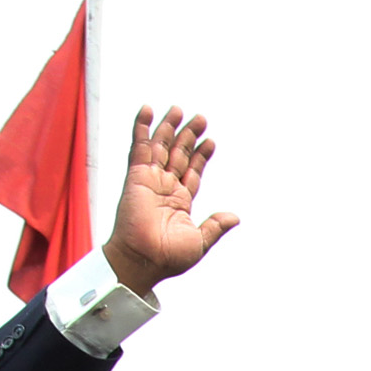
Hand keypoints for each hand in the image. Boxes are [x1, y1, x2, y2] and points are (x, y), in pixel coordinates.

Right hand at [100, 108, 239, 295]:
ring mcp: (150, 180)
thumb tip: (234, 217)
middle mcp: (165, 188)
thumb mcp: (200, 241)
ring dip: (169, 128)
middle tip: (200, 118)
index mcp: (180, 202)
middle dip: (189, 136)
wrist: (145, 260)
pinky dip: (142, 128)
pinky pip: (139, 147)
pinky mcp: (136, 176)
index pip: (192, 172)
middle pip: (178, 154)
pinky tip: (148, 111)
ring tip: (179, 110)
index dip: (201, 156)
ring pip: (161, 146)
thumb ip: (215, 226)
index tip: (210, 141)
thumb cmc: (168, 258)